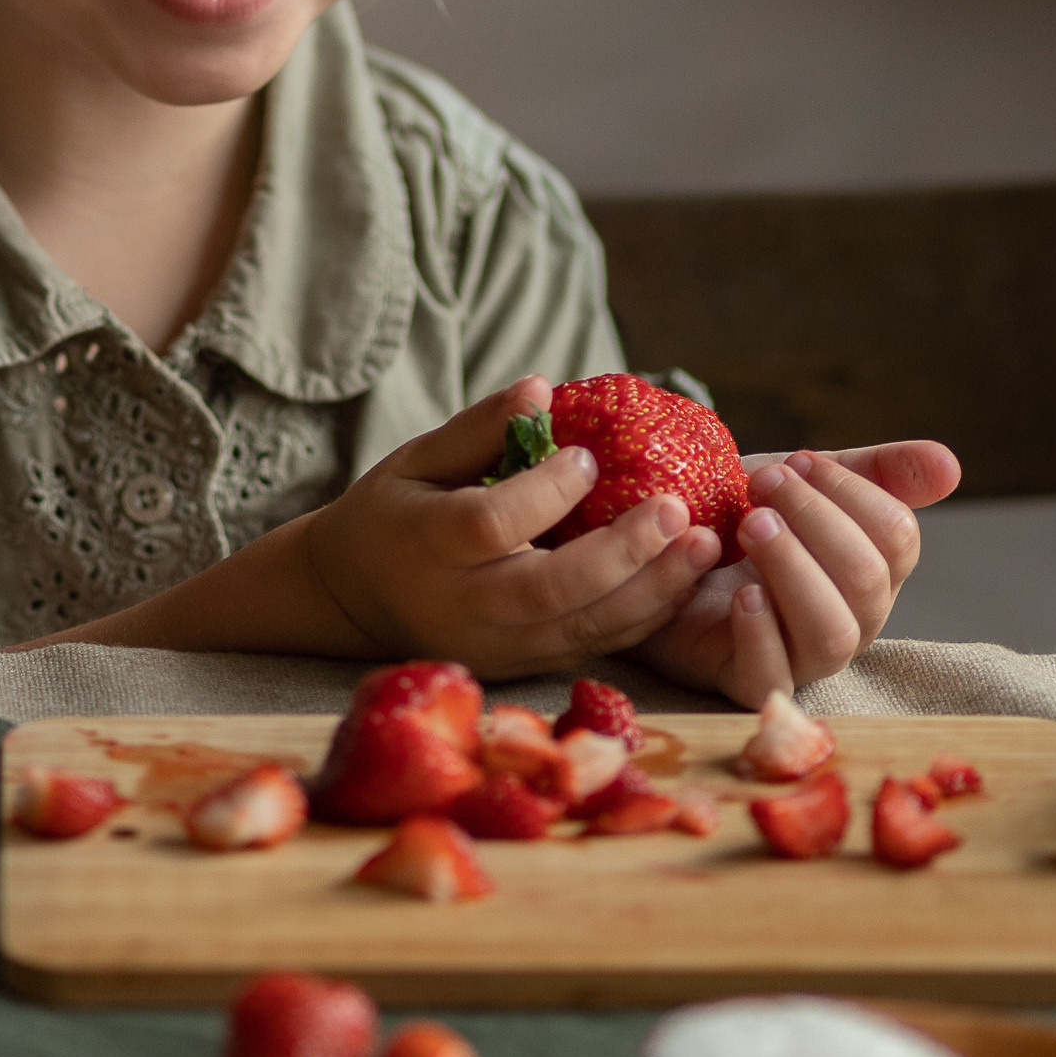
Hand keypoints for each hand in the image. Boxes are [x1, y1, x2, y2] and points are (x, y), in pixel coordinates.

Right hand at [300, 378, 725, 678]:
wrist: (350, 602)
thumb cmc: (391, 515)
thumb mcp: (416, 461)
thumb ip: (477, 429)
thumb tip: (541, 388)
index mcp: (427, 546)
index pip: (493, 524)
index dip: (546, 492)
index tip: (588, 457)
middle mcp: (461, 606)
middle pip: (548, 590)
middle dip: (623, 553)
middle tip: (679, 510)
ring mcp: (493, 646)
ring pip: (581, 629)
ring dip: (651, 592)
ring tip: (705, 547)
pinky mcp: (520, 667)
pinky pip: (590, 648)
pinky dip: (642, 619)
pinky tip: (682, 580)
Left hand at [640, 439, 960, 705]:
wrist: (654, 555)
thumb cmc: (734, 520)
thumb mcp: (799, 484)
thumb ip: (871, 473)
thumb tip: (951, 465)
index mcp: (870, 571)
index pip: (897, 539)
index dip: (851, 494)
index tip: (796, 461)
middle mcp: (849, 619)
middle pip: (867, 582)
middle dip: (816, 523)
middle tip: (762, 486)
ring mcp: (801, 658)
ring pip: (831, 633)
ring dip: (793, 570)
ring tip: (750, 526)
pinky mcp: (748, 681)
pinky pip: (772, 677)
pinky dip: (761, 632)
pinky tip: (738, 592)